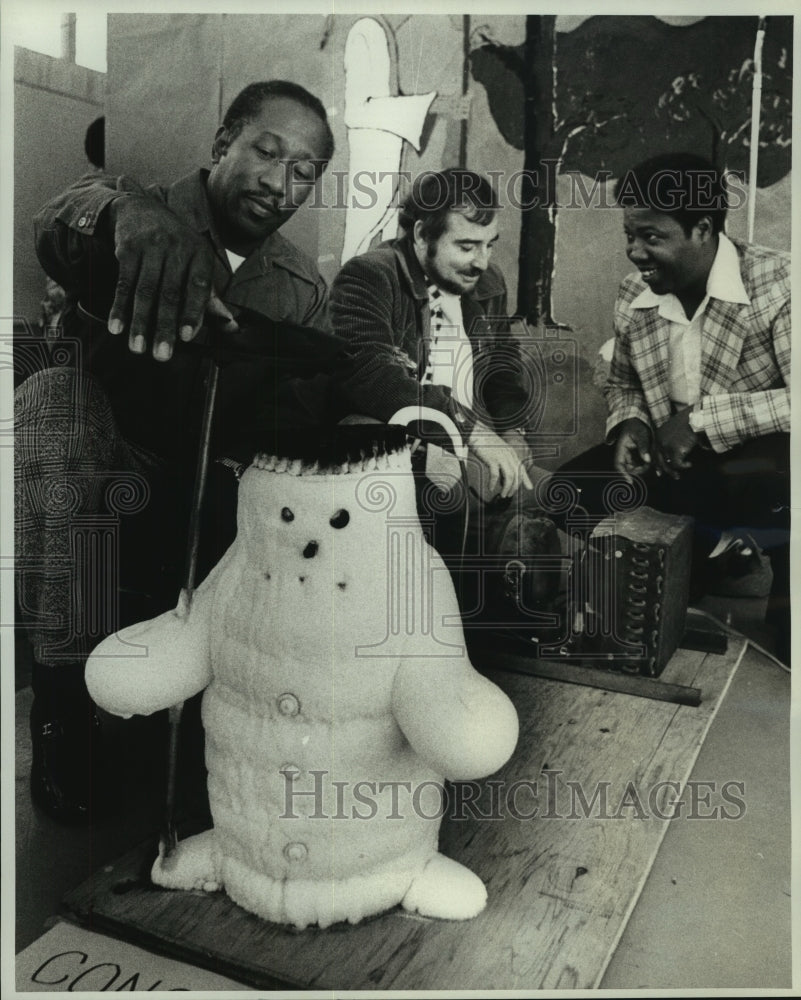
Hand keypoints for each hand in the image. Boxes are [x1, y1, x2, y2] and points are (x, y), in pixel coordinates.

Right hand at [106, 195, 235, 360]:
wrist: (142, 210)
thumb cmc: (177, 248)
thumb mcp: (197, 265)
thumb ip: (210, 298)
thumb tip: (231, 326)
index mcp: (200, 254)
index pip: (198, 286)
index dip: (193, 312)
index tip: (186, 337)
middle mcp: (177, 248)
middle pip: (170, 294)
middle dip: (164, 327)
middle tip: (161, 356)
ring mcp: (151, 247)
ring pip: (145, 291)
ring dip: (140, 323)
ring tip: (137, 348)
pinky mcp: (128, 248)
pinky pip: (123, 283)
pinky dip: (119, 308)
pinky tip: (116, 328)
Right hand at [468, 424, 533, 499]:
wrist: (478, 433)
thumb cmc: (486, 442)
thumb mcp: (500, 450)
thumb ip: (505, 459)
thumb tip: (504, 472)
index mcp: (512, 453)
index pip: (522, 468)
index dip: (526, 479)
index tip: (529, 487)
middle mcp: (509, 456)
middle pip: (517, 475)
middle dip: (514, 487)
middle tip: (509, 495)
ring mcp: (502, 457)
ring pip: (509, 477)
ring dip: (507, 488)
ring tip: (503, 494)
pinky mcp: (492, 459)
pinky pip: (495, 475)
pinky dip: (493, 483)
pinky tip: (491, 488)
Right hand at [613, 418, 651, 479]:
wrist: (638, 421)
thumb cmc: (637, 426)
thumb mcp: (641, 434)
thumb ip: (644, 446)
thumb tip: (647, 460)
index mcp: (621, 449)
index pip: (618, 464)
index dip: (623, 474)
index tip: (630, 481)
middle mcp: (625, 455)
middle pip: (628, 469)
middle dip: (639, 470)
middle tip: (649, 465)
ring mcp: (631, 456)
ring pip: (636, 468)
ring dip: (645, 467)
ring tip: (652, 458)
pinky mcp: (637, 456)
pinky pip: (642, 464)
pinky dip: (648, 464)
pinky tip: (654, 460)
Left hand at [654, 407, 697, 478]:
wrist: (697, 417)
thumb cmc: (690, 421)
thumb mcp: (675, 429)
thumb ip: (671, 438)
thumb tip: (674, 451)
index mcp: (658, 434)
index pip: (654, 452)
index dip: (656, 462)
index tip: (659, 471)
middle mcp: (660, 440)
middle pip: (658, 460)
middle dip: (662, 470)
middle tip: (669, 475)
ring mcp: (667, 446)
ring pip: (667, 464)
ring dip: (673, 472)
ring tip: (678, 476)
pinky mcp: (676, 450)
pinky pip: (677, 464)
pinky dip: (684, 466)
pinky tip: (690, 464)